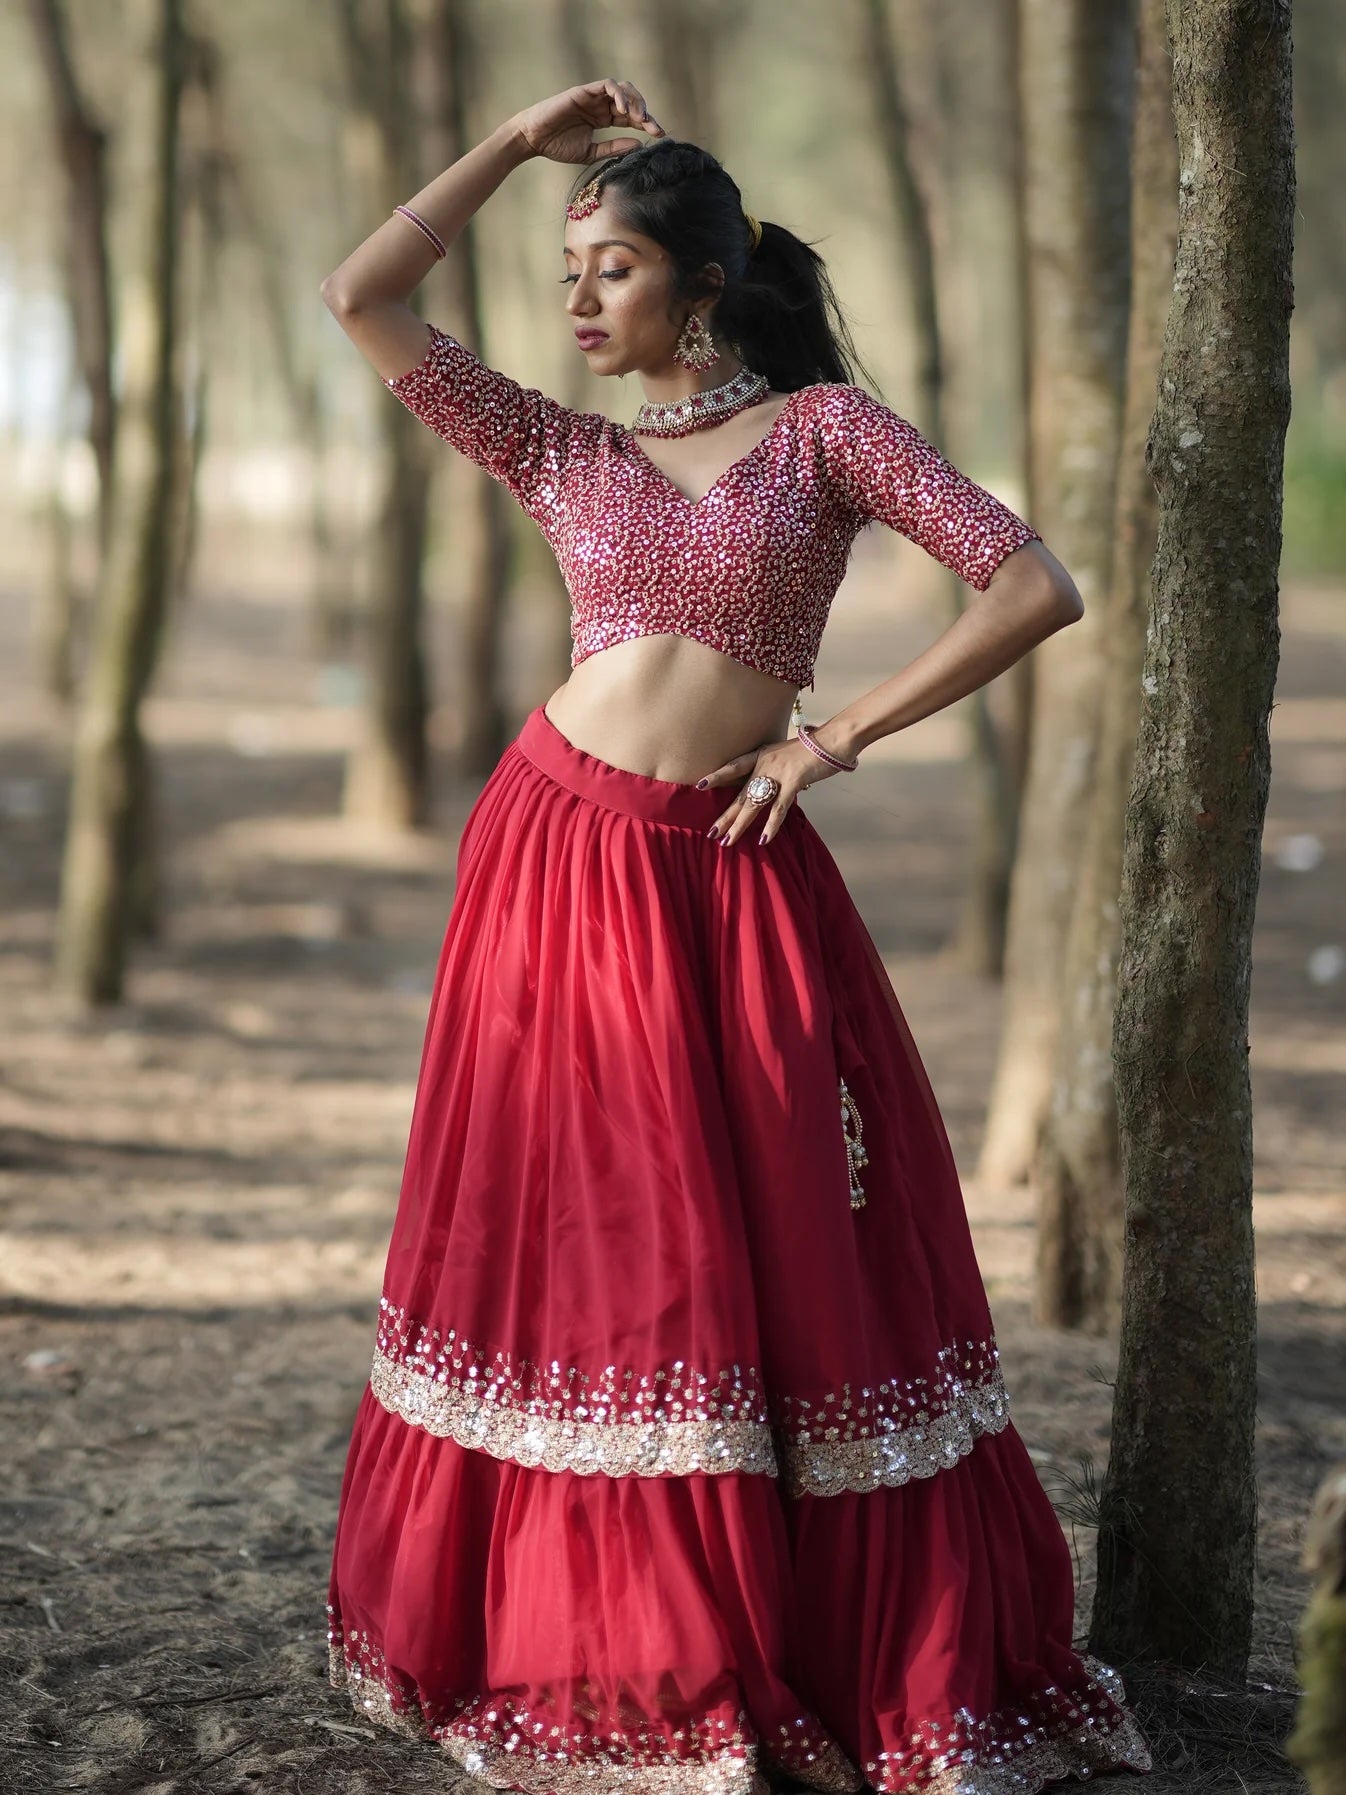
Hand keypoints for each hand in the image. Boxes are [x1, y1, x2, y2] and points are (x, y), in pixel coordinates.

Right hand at [511, 80, 664, 166]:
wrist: (534, 139)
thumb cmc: (557, 146)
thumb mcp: (591, 153)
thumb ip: (614, 148)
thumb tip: (638, 145)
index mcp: (603, 118)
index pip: (631, 118)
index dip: (647, 124)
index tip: (660, 135)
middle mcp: (601, 105)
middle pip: (632, 101)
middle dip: (646, 113)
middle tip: (654, 128)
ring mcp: (593, 96)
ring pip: (622, 89)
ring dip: (635, 102)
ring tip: (640, 119)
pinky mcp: (583, 91)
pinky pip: (606, 85)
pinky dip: (618, 94)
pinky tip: (623, 109)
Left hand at [699, 738, 849, 848]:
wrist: (834, 739)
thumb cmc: (814, 748)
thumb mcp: (787, 754)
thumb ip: (776, 769)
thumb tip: (772, 785)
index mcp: (762, 755)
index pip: (734, 766)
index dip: (717, 776)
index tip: (699, 785)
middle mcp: (765, 764)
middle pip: (740, 794)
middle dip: (725, 816)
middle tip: (712, 833)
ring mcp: (778, 773)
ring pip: (754, 804)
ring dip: (740, 825)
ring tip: (728, 841)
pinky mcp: (793, 782)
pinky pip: (779, 808)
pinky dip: (771, 826)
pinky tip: (763, 839)